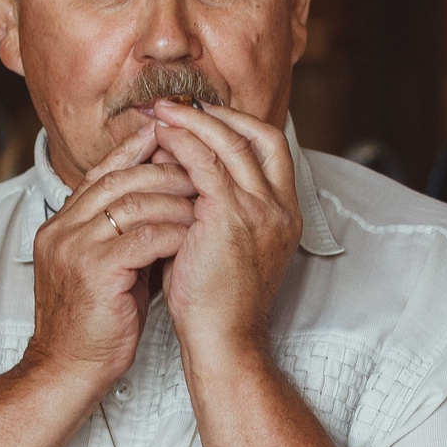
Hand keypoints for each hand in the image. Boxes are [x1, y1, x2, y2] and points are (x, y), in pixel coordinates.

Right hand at [20, 121, 196, 393]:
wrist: (68, 371)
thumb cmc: (96, 325)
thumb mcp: (108, 270)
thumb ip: (125, 236)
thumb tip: (166, 207)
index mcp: (60, 225)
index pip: (101, 174)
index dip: (136, 152)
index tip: (169, 138)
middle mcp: (62, 230)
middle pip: (118, 179)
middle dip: (164, 171)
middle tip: (202, 170)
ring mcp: (74, 249)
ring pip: (132, 203)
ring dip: (174, 200)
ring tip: (206, 202)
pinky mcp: (94, 271)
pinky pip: (143, 237)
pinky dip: (173, 232)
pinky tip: (195, 235)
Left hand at [150, 101, 302, 361]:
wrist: (223, 342)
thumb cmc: (215, 302)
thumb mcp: (225, 246)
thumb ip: (214, 207)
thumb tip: (179, 169)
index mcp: (286, 214)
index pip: (271, 147)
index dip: (237, 125)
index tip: (201, 117)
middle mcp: (282, 208)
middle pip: (257, 135)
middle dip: (216, 113)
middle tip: (178, 104)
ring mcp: (261, 211)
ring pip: (230, 143)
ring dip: (193, 120)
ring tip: (161, 112)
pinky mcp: (231, 217)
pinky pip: (205, 163)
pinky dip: (182, 143)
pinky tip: (160, 138)